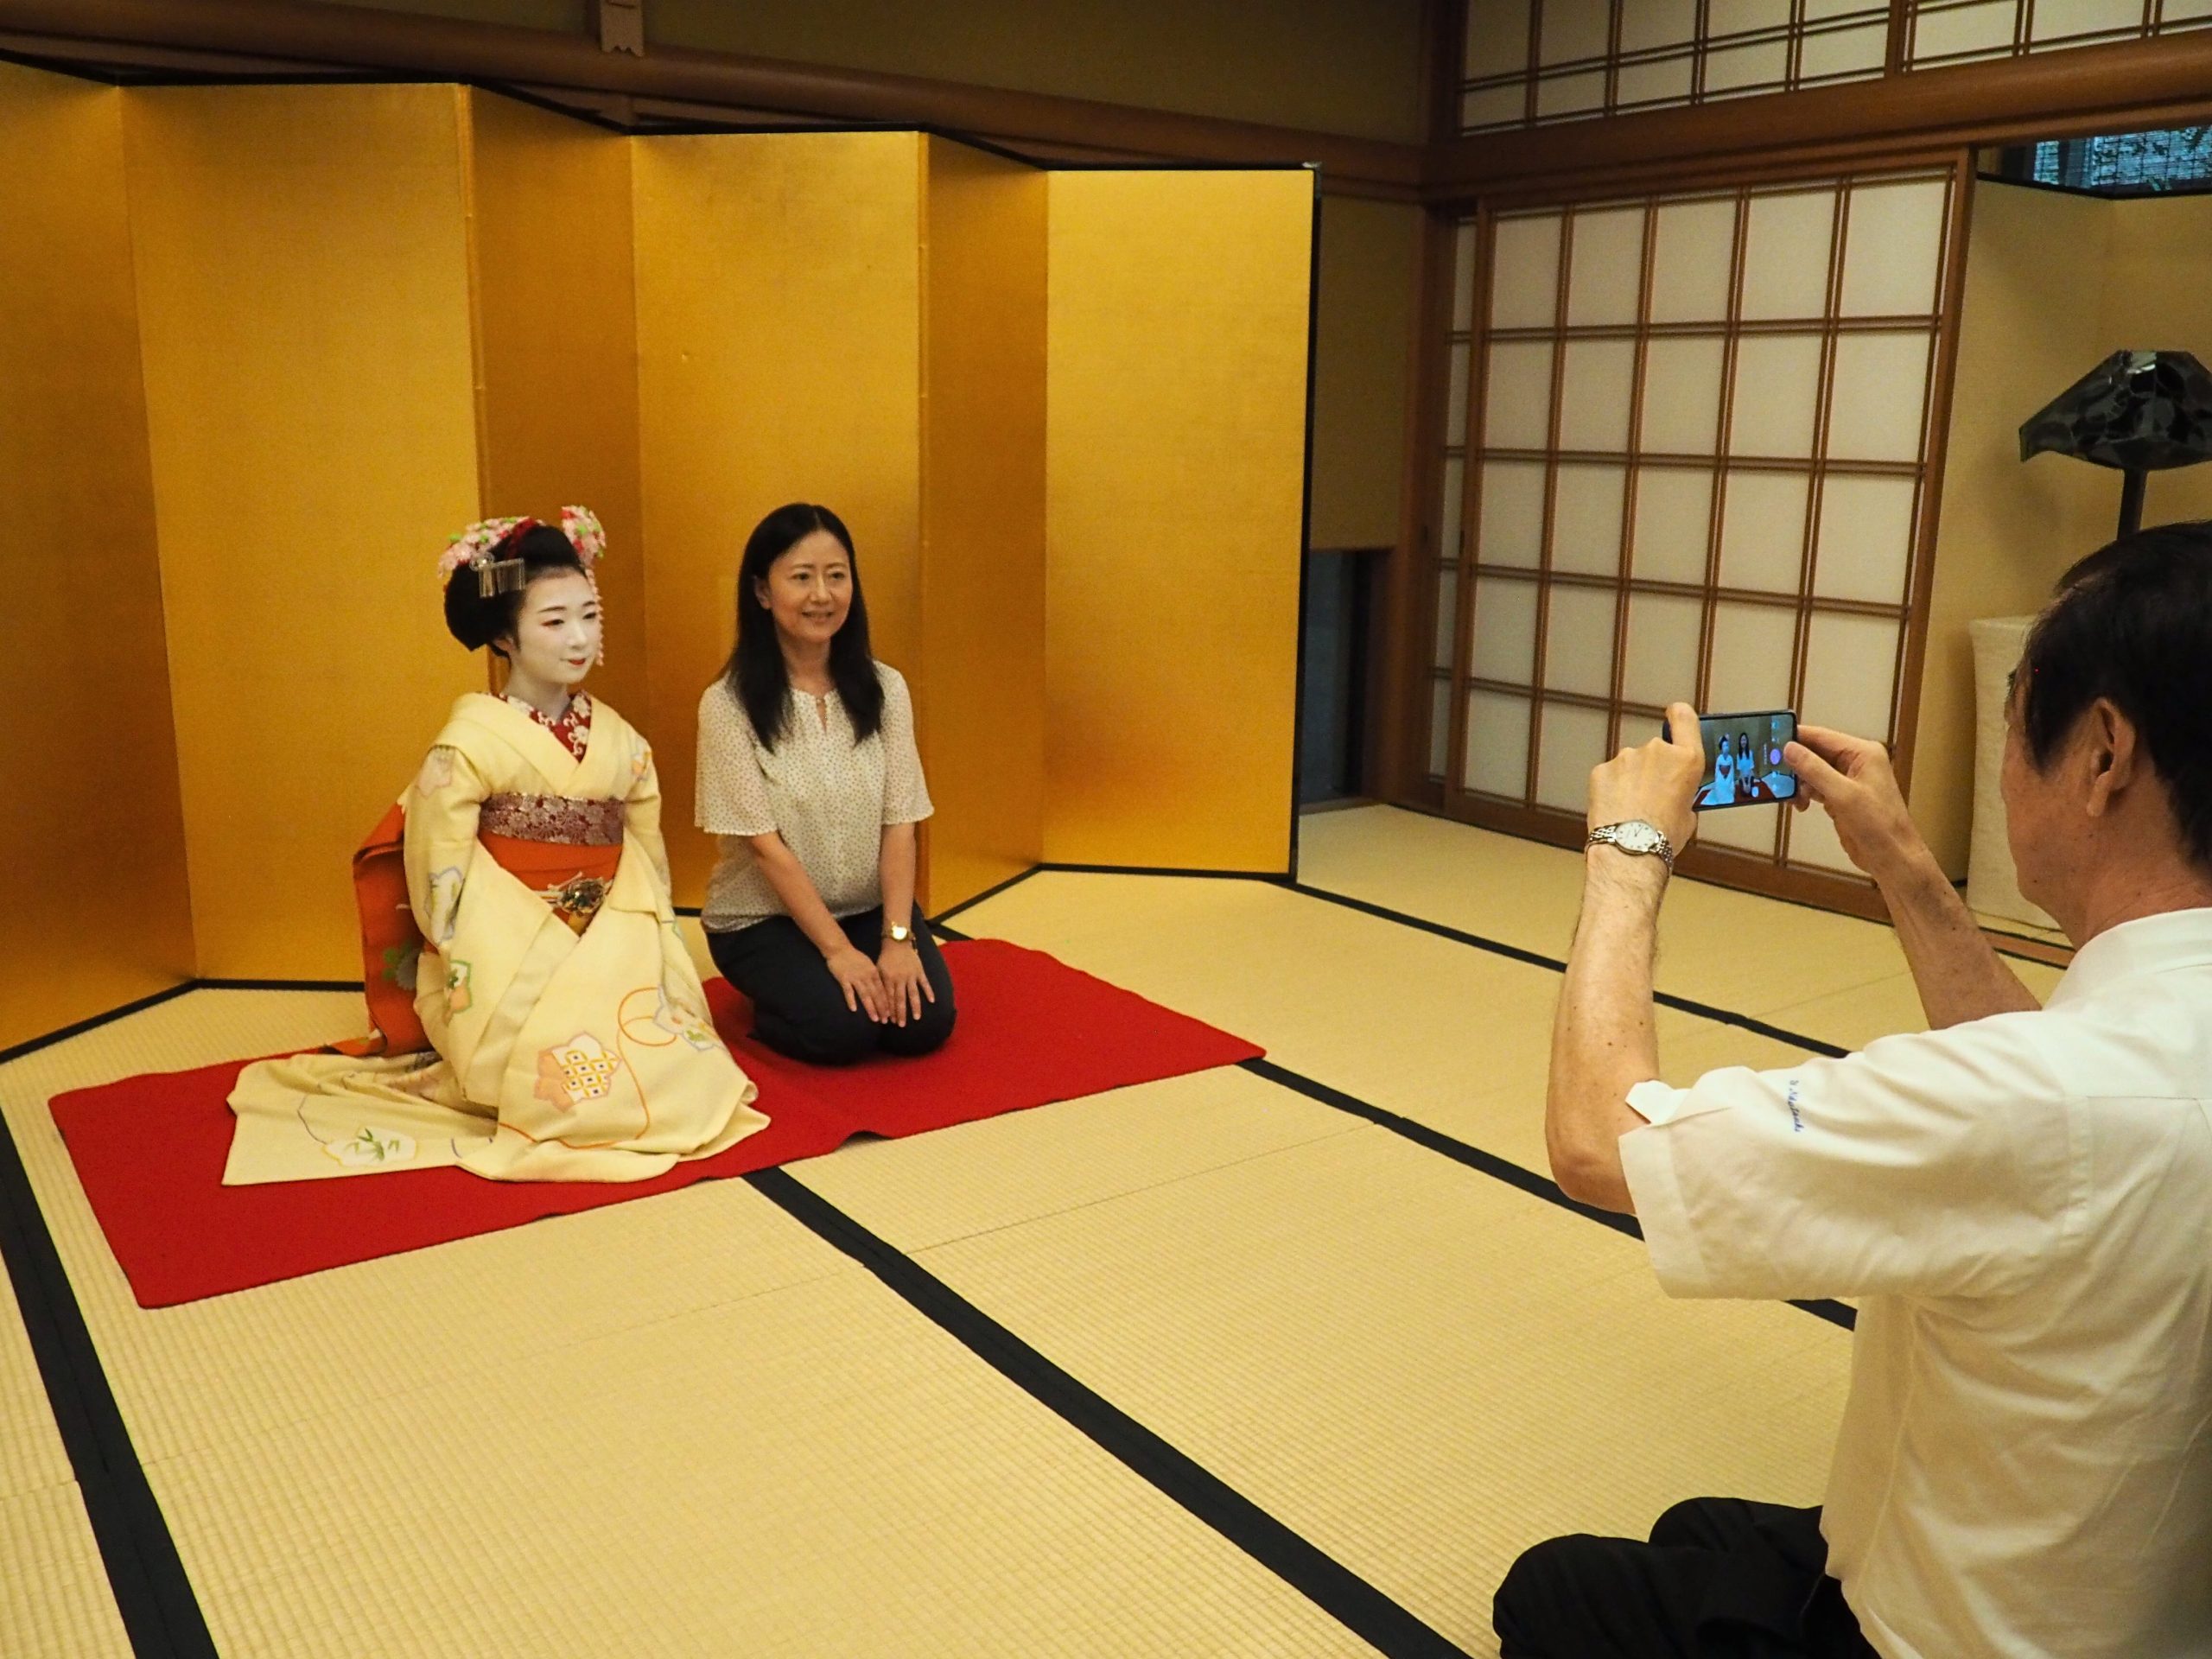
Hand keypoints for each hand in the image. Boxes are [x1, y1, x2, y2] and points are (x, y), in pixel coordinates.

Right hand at [825, 944, 887, 1022]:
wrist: (839, 948)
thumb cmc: (855, 957)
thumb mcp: (869, 965)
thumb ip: (874, 977)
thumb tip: (882, 989)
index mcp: (874, 973)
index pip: (882, 990)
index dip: (887, 1003)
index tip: (891, 1014)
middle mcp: (866, 976)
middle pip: (875, 995)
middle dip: (881, 1008)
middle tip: (885, 1020)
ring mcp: (855, 978)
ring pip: (864, 995)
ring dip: (870, 1007)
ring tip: (874, 1018)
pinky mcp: (843, 979)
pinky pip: (848, 991)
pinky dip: (851, 1000)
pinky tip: (854, 1009)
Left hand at [877, 938, 934, 1026]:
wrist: (897, 942)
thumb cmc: (886, 958)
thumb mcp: (878, 970)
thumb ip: (880, 985)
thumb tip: (877, 1001)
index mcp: (889, 979)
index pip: (889, 998)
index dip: (889, 1010)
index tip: (889, 1022)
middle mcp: (900, 978)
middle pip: (900, 999)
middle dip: (901, 1013)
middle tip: (901, 1025)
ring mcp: (911, 975)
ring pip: (913, 994)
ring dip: (915, 1007)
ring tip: (916, 1018)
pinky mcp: (919, 971)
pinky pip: (925, 983)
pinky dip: (929, 992)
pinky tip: (931, 1001)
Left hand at [1588, 700, 1702, 854]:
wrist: (1628, 850)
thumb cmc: (1662, 837)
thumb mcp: (1689, 815)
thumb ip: (1683, 793)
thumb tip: (1674, 795)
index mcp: (1685, 760)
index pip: (1684, 718)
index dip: (1679, 716)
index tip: (1675, 716)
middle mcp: (1656, 751)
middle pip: (1656, 751)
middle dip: (1653, 770)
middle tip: (1652, 797)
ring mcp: (1626, 758)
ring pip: (1630, 765)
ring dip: (1631, 781)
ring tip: (1632, 810)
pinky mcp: (1601, 770)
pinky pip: (1610, 776)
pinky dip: (1612, 789)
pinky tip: (1616, 809)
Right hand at [1784, 724, 1928, 885]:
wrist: (1892, 857)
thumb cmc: (1879, 825)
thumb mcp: (1843, 794)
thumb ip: (1815, 769)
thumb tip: (1790, 748)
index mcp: (1862, 753)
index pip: (1821, 736)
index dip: (1795, 738)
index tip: (1769, 742)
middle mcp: (1855, 762)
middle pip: (1815, 753)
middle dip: (1794, 764)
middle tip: (1773, 773)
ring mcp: (1848, 780)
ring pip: (1813, 771)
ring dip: (1798, 783)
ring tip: (1790, 797)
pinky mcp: (1842, 797)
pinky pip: (1816, 788)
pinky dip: (1805, 794)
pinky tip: (1800, 805)